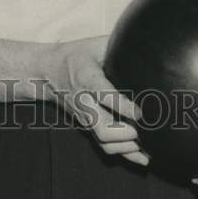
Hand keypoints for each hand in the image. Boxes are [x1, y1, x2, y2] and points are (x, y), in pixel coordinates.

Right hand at [45, 36, 149, 167]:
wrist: (46, 72)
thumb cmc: (76, 54)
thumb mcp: (94, 44)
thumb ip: (116, 44)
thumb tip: (147, 41)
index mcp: (86, 78)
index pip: (103, 95)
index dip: (122, 106)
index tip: (141, 112)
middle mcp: (84, 101)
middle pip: (102, 127)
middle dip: (127, 134)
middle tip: (147, 130)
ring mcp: (85, 117)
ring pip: (104, 140)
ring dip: (127, 147)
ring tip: (150, 145)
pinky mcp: (87, 126)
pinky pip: (104, 146)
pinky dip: (124, 154)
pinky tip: (144, 158)